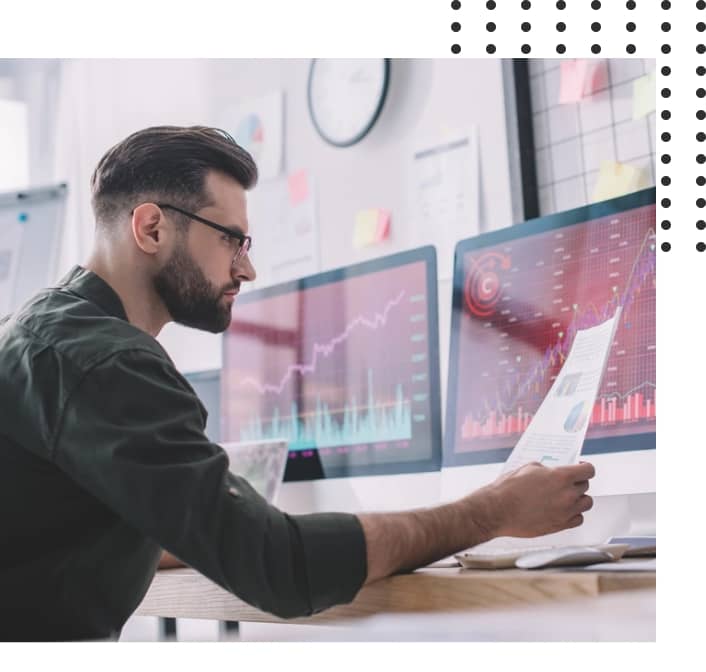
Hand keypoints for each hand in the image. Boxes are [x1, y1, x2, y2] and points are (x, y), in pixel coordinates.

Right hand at [475, 461, 594, 538]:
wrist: (498, 510)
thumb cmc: (508, 489)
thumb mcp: (528, 468)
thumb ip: (546, 469)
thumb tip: (552, 472)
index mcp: (561, 476)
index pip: (588, 470)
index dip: (585, 468)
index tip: (581, 468)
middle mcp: (567, 494)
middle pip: (586, 486)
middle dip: (577, 482)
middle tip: (567, 482)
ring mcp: (565, 512)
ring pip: (586, 503)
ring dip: (579, 498)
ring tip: (566, 497)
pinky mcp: (560, 526)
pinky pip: (578, 519)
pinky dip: (574, 514)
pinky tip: (563, 510)